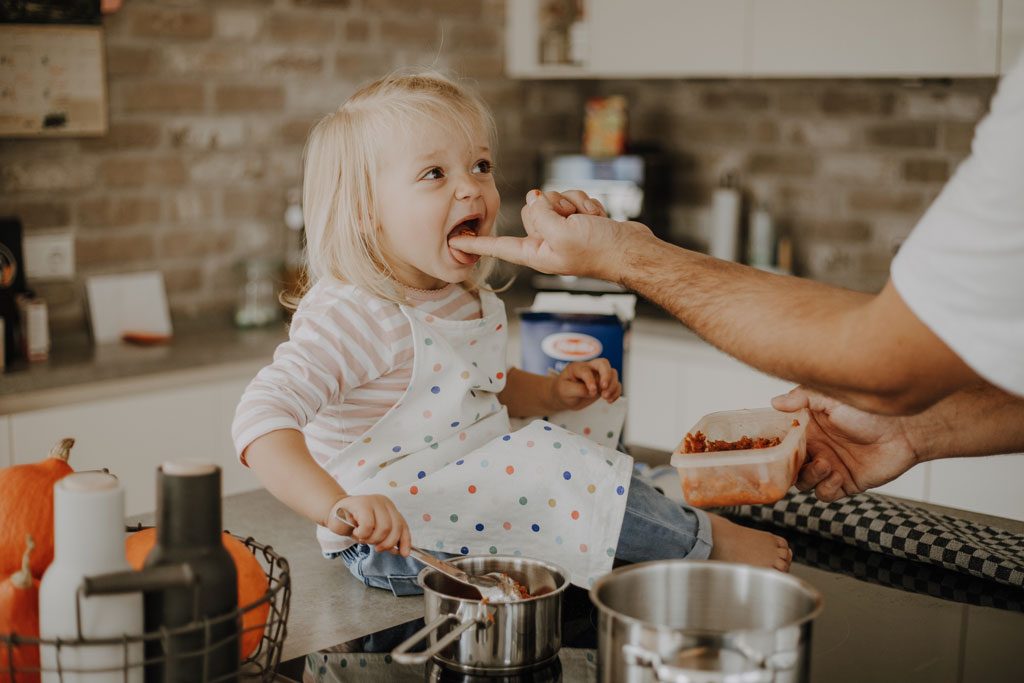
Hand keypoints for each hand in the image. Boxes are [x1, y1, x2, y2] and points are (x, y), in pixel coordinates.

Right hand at [327, 494, 411, 555]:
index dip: (405, 541)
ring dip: (372, 539)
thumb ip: (386, 539)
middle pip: (396, 527)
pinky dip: (362, 534)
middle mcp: (385, 503)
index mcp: (390, 509)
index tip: (404, 554)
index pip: (403, 525)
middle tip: (376, 547)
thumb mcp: (373, 533)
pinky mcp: (362, 503)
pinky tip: (356, 531)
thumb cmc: (354, 524)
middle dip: (386, 543)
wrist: (334, 513)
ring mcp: (374, 501)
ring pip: (384, 528)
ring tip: (363, 537)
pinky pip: (368, 525)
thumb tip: (398, 550)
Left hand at [448, 189, 655, 281]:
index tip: (456, 242)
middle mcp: (545, 243)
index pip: (499, 246)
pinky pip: (570, 200)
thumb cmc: (600, 250)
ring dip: (571, 204)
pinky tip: (596, 217)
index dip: (478, 242)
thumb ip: (541, 214)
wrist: (632, 250)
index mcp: (536, 254)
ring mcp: (562, 231)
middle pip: (531, 211)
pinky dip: (584, 203)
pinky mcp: (577, 220)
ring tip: (587, 221)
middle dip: (553, 208)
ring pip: (552, 201)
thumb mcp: (562, 232)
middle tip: (572, 221)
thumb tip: (536, 198)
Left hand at [552, 359, 621, 410]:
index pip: (586, 370)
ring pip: (612, 373)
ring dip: (612, 386)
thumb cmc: (563, 391)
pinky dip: (616, 392)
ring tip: (605, 398)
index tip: (592, 391)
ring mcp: (598, 375)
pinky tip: (610, 401)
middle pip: (603, 363)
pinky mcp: (604, 384)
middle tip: (604, 388)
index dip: (590, 380)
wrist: (565, 396)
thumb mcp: (565, 391)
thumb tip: (594, 392)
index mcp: (577, 367)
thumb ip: (578, 390)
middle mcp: (589, 368)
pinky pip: (616, 384)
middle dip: (607, 375)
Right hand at [771, 386, 920, 502]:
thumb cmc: (870, 411)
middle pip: (788, 465)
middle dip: (786, 468)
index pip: (782, 440)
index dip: (773, 445)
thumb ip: (802, 398)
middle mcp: (816, 448)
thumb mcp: (831, 398)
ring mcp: (830, 467)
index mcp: (809, 428)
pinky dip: (825, 488)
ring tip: (825, 465)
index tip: (767, 447)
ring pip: (803, 482)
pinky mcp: (845, 483)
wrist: (904, 431)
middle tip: (793, 462)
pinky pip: (825, 494)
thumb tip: (774, 402)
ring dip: (809, 476)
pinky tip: (836, 475)